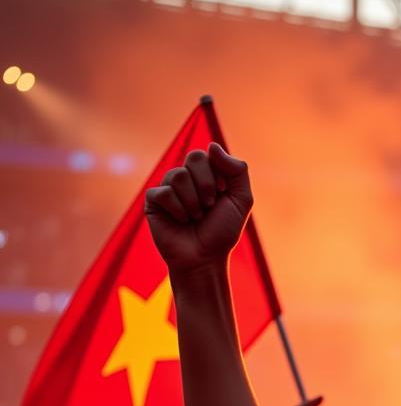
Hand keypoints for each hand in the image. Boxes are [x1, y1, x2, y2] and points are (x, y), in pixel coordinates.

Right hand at [144, 143, 252, 275]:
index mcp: (206, 175)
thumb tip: (212, 146)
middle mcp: (186, 178)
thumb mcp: (241, 201)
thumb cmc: (222, 232)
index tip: (221, 196)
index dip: (217, 177)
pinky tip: (181, 221)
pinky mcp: (153, 201)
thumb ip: (237, 171)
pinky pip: (163, 192)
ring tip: (195, 217)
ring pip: (178, 175)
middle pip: (194, 157)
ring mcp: (168, 187)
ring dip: (193, 202)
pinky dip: (177, 210)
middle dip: (207, 186)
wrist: (205, 259)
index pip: (208, 155)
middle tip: (209, 207)